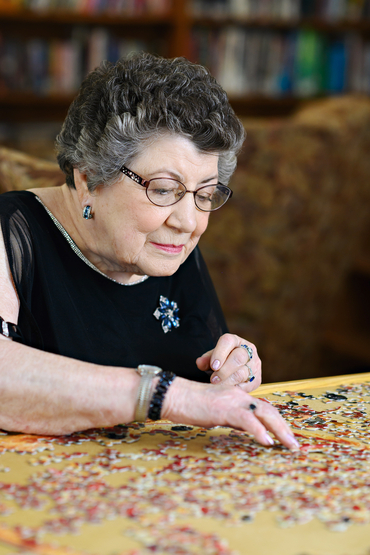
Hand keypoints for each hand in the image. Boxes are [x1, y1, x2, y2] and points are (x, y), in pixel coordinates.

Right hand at [162, 377, 298, 449]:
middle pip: (269, 410)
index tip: (286, 436)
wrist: (175, 396)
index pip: (263, 408)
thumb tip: (245, 429)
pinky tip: (267, 442)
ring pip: (264, 414)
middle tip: (294, 444)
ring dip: (279, 430)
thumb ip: (232, 417)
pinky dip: (259, 431)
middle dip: (284, 428)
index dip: (277, 422)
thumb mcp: (217, 412)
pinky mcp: (225, 409)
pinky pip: (247, 420)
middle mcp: (239, 396)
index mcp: (238, 396)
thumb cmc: (191, 405)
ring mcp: (233, 401)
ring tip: (289, 445)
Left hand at [196, 333, 260, 392]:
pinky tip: (226, 391)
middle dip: (224, 370)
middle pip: (239, 357)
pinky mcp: (257, 379)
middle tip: (213, 379)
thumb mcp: (213, 357)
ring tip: (217, 386)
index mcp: (236, 341)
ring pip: (243, 373)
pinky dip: (234, 389)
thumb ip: (206, 360)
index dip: (220, 353)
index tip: (213, 366)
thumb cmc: (222, 361)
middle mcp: (248, 351)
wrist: (237, 369)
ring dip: (228, 381)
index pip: (228, 341)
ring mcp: (254, 365)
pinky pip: (246, 386)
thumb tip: (199, 363)